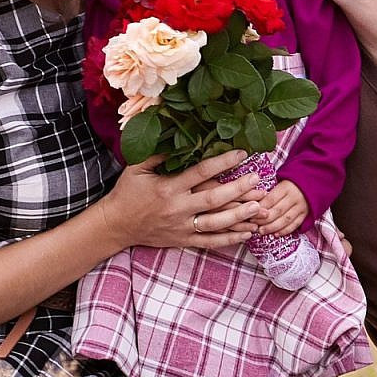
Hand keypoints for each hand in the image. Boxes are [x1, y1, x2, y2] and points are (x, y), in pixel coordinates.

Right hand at [99, 150, 263, 249]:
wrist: (116, 225)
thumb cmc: (128, 192)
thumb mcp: (137, 167)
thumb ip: (159, 152)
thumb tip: (178, 134)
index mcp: (168, 188)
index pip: (200, 172)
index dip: (222, 162)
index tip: (241, 153)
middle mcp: (177, 208)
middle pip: (213, 199)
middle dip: (237, 190)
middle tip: (257, 181)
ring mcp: (182, 227)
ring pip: (215, 224)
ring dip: (239, 217)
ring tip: (259, 209)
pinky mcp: (183, 240)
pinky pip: (210, 242)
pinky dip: (230, 239)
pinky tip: (247, 233)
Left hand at [254, 180, 308, 237]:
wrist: (314, 182)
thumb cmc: (292, 182)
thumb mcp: (281, 181)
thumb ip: (270, 192)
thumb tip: (253, 202)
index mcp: (286, 187)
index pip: (271, 199)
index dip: (260, 208)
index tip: (251, 213)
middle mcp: (295, 197)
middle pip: (277, 211)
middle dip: (264, 220)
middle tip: (253, 225)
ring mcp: (301, 207)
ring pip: (285, 220)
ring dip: (272, 227)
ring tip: (262, 231)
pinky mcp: (305, 215)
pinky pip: (294, 225)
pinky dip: (285, 231)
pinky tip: (275, 234)